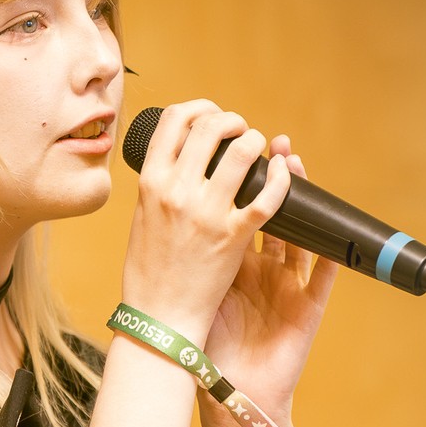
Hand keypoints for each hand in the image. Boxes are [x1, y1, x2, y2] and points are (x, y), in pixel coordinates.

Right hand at [119, 101, 294, 344]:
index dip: (197, 108)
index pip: (173, 120)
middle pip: (210, 126)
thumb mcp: (142, 219)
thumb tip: (178, 162)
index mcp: (150, 183)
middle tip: (239, 132)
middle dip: (231, 120)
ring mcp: (207, 213)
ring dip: (256, 142)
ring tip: (258, 151)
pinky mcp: (234, 236)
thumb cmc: (148, 274)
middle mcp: (177, 191)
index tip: (210, 117)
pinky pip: (267, 195)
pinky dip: (281, 178)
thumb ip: (159, 188)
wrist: (159, 318)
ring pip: (243, 151)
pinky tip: (282, 172)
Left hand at [200, 137, 336, 426]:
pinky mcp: (307, 310)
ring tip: (294, 164)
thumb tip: (150, 227)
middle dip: (268, 175)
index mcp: (232, 267)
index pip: (236, 215)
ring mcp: (287, 287)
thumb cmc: (207, 355)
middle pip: (269, 214)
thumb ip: (182, 267)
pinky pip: (324, 276)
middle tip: (265, 141)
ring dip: (298, 198)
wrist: (229, 397)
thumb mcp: (192, 302)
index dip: (234, 183)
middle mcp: (262, 271)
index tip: (224, 147)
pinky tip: (335, 228)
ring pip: (298, 234)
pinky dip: (333, 252)